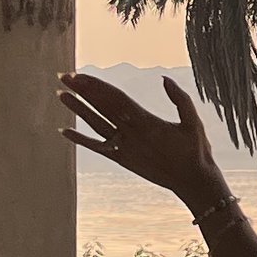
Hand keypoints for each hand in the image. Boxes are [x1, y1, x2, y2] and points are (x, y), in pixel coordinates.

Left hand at [58, 72, 223, 203]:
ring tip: (60, 95)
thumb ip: (180, 99)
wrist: (192, 181)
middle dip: (81, 91)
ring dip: (77, 109)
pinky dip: (80, 139)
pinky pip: (97, 147)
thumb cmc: (196, 150)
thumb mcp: (194, 122)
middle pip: (101, 107)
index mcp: (147, 122)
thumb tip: (164, 79)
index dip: (96, 86)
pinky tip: (64, 131)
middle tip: (63, 76)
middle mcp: (131, 134)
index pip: (115, 99)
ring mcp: (124, 148)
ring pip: (95, 124)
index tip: (80, 75)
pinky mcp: (122, 159)